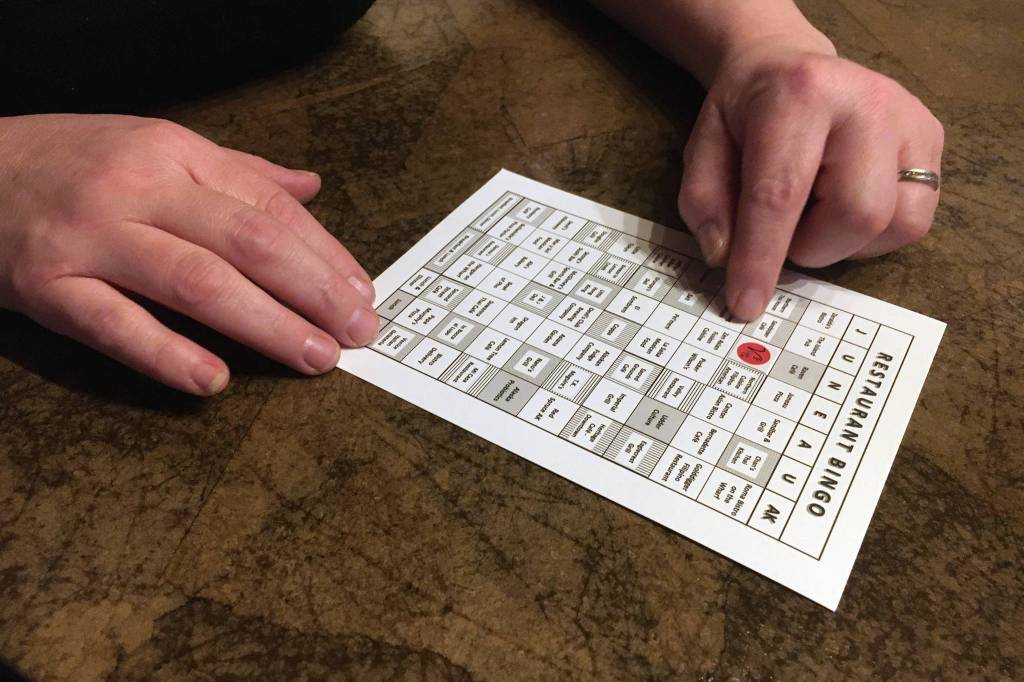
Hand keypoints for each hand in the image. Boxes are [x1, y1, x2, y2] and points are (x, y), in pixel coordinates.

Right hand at [0, 114, 378, 394]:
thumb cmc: (74, 163)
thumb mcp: (156, 147)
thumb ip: (237, 172)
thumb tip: (310, 189)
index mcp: (174, 153)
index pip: (268, 207)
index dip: (325, 253)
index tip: (362, 293)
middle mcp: (138, 189)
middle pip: (246, 243)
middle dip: (314, 291)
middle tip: (359, 332)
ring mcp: (91, 238)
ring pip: (195, 283)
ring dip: (265, 325)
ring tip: (316, 357)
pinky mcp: (48, 286)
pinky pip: (115, 326)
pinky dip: (168, 355)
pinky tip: (215, 381)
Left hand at [677, 43, 943, 319]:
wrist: (789, 64)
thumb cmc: (745, 116)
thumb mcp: (703, 148)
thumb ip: (706, 204)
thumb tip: (725, 258)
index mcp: (799, 94)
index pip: (781, 192)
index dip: (761, 257)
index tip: (746, 305)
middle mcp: (867, 101)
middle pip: (856, 213)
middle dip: (812, 247)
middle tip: (785, 233)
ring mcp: (910, 120)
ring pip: (896, 224)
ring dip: (843, 243)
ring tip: (815, 213)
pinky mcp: (932, 140)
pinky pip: (914, 222)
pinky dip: (873, 236)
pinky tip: (843, 208)